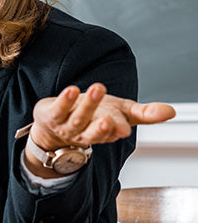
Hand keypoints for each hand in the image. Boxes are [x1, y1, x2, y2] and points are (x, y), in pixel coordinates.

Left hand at [31, 83, 175, 151]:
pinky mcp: (51, 114)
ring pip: (77, 118)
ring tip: (97, 88)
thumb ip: (144, 114)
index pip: (111, 133)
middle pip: (92, 131)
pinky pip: (58, 108)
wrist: (54, 122)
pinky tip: (71, 89)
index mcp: (103, 134)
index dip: (116, 129)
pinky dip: (65, 99)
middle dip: (101, 127)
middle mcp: (84, 133)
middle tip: (110, 119)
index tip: (123, 127)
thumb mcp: (121, 113)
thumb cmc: (92, 115)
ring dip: (87, 104)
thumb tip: (170, 112)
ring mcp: (66, 125)